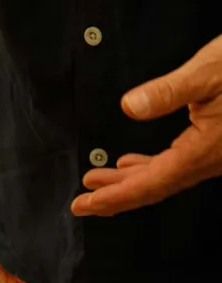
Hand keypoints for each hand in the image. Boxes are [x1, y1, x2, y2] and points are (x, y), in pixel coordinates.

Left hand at [72, 35, 221, 216]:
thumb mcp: (209, 71)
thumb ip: (169, 91)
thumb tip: (130, 106)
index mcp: (201, 152)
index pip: (149, 184)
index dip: (114, 197)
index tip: (84, 205)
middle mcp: (206, 162)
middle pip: (152, 189)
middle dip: (114, 196)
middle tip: (81, 204)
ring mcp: (210, 157)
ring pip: (162, 178)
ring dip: (127, 181)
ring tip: (96, 180)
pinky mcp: (212, 147)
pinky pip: (175, 167)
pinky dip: (148, 168)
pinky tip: (131, 163)